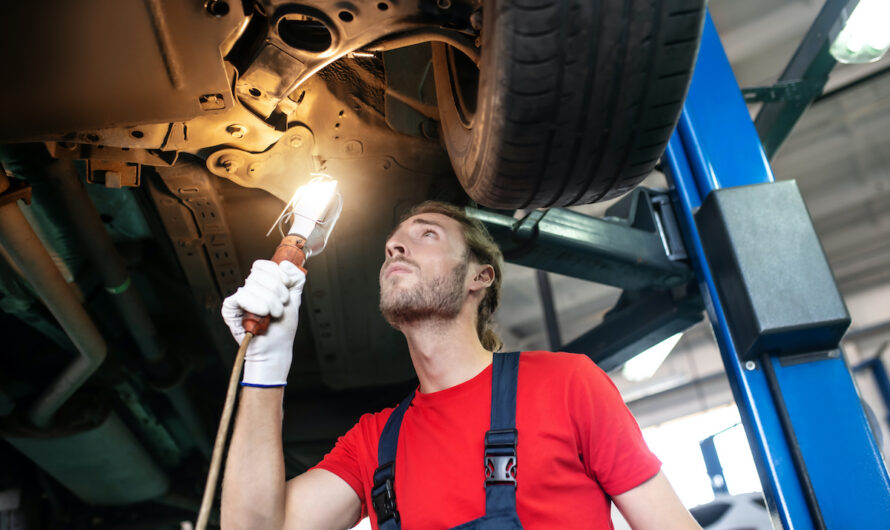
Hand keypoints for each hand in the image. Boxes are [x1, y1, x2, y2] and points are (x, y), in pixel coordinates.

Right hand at [221, 260, 305, 385]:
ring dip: (270, 303)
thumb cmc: (282, 326)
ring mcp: (239, 297)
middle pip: (261, 275)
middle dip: (277, 293)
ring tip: (272, 315)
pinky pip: (241, 297)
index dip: (278, 274)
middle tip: (280, 308)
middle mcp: (250, 288)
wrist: (276, 347)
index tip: (286, 288)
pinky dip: (255, 304)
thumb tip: (284, 263)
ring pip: (253, 286)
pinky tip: (262, 314)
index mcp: (263, 283)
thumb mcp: (295, 298)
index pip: (265, 266)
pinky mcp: (230, 308)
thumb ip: (296, 279)